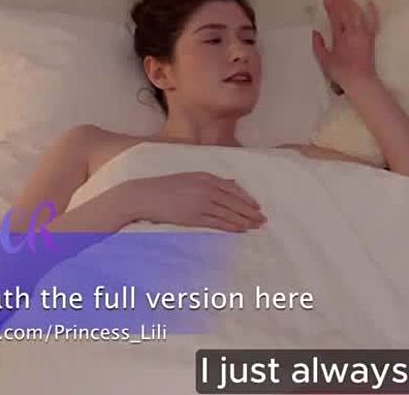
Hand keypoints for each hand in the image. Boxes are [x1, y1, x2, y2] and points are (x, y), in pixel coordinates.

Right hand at [124, 172, 264, 231]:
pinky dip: (230, 226)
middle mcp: (206, 189)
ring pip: (228, 212)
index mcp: (206, 177)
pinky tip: (240, 230)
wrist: (145, 195)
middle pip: (234, 201)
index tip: (257, 206)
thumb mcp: (191, 177)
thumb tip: (232, 182)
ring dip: (244, 220)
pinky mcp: (193, 217)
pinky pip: (217, 222)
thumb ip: (211, 180)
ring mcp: (200, 203)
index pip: (233, 189)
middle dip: (250, 211)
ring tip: (255, 226)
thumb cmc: (167, 186)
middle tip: (263, 219)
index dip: (247, 198)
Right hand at [313, 0, 379, 92]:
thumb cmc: (341, 73)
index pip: (335, 18)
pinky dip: (372, 10)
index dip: (331, 6)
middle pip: (346, 13)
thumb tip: (315, 32)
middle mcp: (353, 33)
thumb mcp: (324, 61)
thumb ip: (318, 46)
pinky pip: (373, 21)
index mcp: (340, 38)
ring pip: (358, 14)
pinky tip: (370, 1)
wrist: (361, 81)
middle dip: (340, 1)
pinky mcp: (371, 37)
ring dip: (352, 2)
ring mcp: (364, 34)